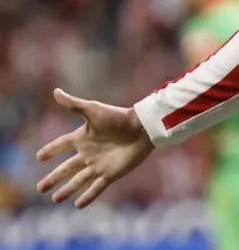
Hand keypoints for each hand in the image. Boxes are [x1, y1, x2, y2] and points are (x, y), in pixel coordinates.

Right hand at [36, 89, 153, 207]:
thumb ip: (73, 104)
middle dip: (53, 178)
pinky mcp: (110, 174)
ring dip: (67, 190)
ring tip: (55, 199)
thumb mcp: (93, 110)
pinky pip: (96, 188)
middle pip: (67, 168)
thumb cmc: (118, 118)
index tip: (38, 157)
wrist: (142, 129)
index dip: (51, 150)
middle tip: (39, 189)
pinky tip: (78, 205)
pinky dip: (87, 197)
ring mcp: (99, 164)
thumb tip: (55, 92)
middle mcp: (89, 153)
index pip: (62, 145)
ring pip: (78, 181)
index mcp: (83, 137)